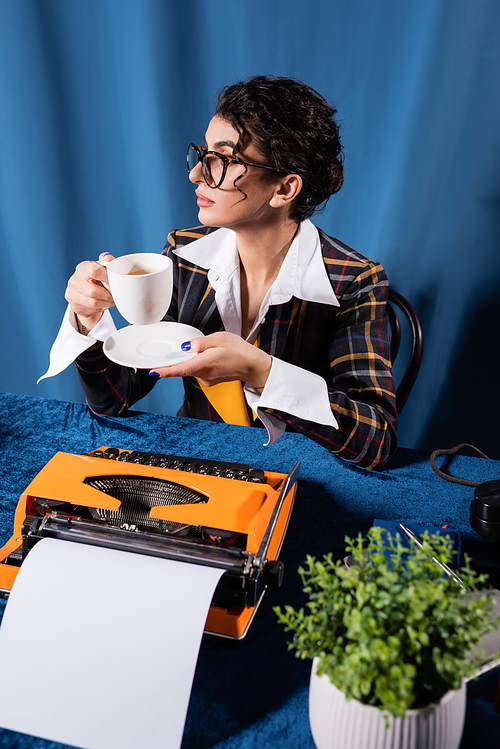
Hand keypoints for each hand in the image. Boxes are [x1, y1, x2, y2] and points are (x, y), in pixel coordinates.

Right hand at [65, 252, 114, 332]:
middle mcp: (74, 280)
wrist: (84, 291)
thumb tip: (108, 257)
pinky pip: (91, 310)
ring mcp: (72, 294)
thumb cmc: (96, 278)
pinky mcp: (75, 306)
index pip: (94, 271)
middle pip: (93, 291)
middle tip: (114, 296)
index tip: (115, 282)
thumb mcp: (101, 267)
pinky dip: (101, 309)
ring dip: (106, 303)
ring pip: (93, 303)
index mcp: (82, 268)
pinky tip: (103, 304)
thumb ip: (106, 261)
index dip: (107, 278)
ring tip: (111, 301)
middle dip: (108, 296)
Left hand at [149, 332, 271, 389]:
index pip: (181, 368)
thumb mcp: (220, 338)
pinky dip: (201, 363)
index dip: (165, 371)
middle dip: (186, 356)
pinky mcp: (209, 381)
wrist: (253, 366)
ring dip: (196, 358)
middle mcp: (204, 374)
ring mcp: (206, 380)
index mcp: (205, 363)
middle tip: (202, 347)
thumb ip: (200, 342)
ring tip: (215, 351)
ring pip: (192, 367)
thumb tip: (186, 347)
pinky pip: (199, 370)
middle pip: (184, 366)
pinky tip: (215, 358)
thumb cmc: (240, 351)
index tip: (153, 372)